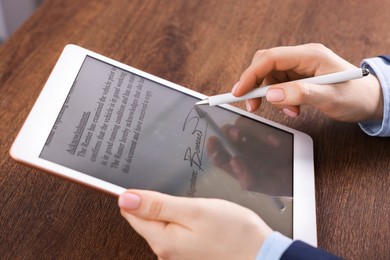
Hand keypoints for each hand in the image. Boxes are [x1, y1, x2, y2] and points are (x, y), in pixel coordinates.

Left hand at [118, 190, 272, 259]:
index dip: (138, 194)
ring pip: (164, 225)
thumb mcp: (194, 210)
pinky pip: (177, 232)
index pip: (131, 213)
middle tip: (186, 198)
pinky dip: (185, 222)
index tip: (155, 187)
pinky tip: (203, 221)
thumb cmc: (235, 234)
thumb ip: (157, 205)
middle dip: (160, 203)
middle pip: (146, 219)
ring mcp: (177, 256)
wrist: (263, 256)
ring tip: (198, 209)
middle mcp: (165, 253)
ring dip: (174, 212)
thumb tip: (125, 199)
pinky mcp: (189, 254)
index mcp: (162, 240)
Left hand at [207, 116, 292, 196]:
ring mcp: (253, 140)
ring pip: (240, 126)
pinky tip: (274, 143)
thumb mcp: (263, 186)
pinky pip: (260, 126)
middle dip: (227, 133)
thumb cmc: (278, 183)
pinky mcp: (266, 133)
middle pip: (226, 135)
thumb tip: (234, 162)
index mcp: (235, 164)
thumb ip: (248, 178)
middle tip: (235, 135)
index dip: (213, 149)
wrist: (301, 177)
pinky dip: (265, 133)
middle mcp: (241, 150)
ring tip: (249, 135)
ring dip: (243, 129)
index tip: (213, 142)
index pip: (218, 155)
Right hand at [233, 43, 382, 121]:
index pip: (270, 58)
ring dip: (271, 96)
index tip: (238, 92)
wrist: (368, 100)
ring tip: (288, 111)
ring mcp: (300, 66)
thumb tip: (270, 95)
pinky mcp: (299, 76)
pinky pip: (279, 85)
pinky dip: (280, 99)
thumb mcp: (329, 97)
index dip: (251, 74)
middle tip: (252, 105)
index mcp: (309, 55)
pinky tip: (292, 109)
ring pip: (270, 77)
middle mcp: (302, 57)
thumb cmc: (354, 95)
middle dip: (255, 85)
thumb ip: (300, 94)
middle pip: (266, 65)